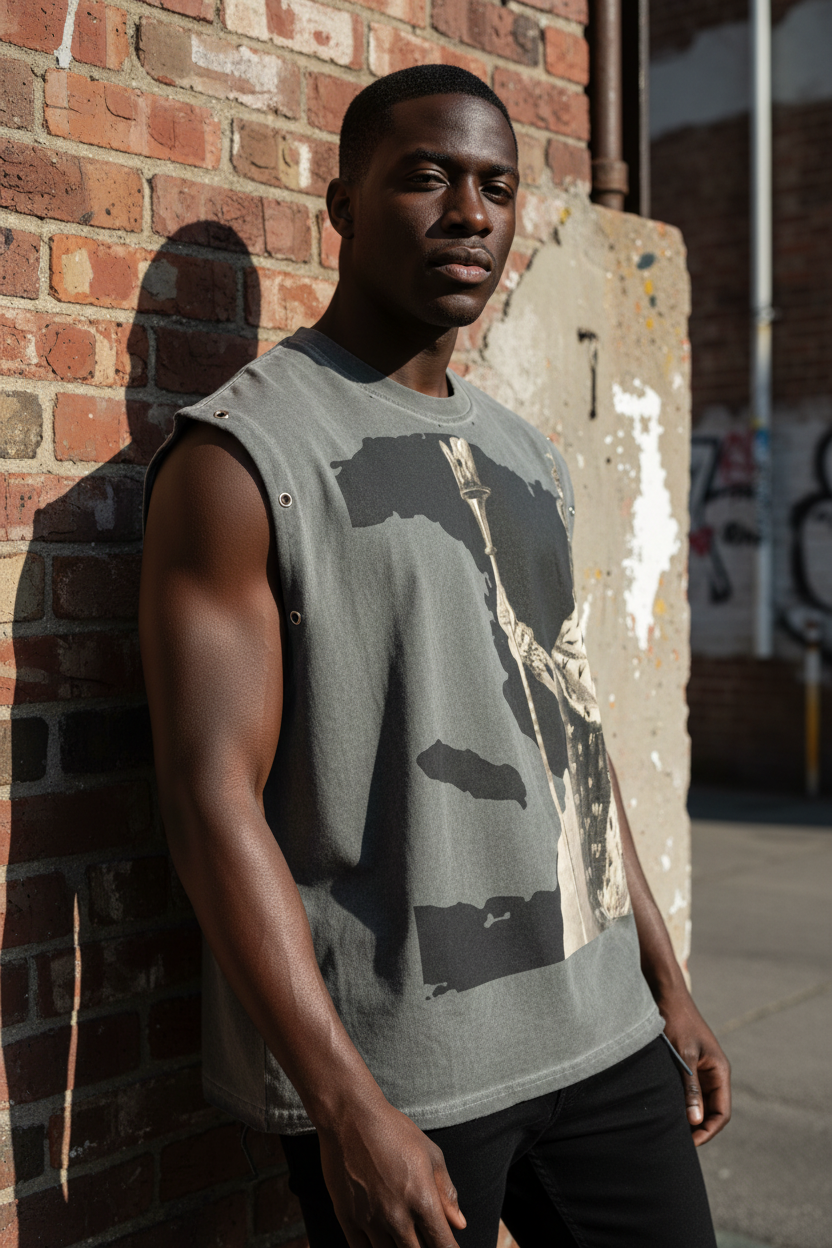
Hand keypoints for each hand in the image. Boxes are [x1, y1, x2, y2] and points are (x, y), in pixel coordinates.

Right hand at [318, 1095, 466, 1246]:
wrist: (351, 1118)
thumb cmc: (394, 1131)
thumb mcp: (430, 1154)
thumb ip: (446, 1192)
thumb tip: (459, 1224)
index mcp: (422, 1200)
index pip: (442, 1245)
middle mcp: (397, 1216)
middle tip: (423, 1240)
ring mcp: (370, 1220)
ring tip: (402, 1239)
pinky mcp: (347, 1218)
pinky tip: (380, 1244)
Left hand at [659, 987, 730, 1146]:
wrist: (665, 994)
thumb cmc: (676, 1020)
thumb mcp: (683, 1055)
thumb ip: (690, 1087)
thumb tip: (695, 1121)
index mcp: (720, 1071)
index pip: (722, 1113)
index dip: (708, 1131)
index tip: (690, 1143)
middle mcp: (714, 1073)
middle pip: (712, 1111)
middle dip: (698, 1128)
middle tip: (678, 1142)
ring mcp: (700, 1069)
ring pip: (699, 1103)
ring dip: (689, 1116)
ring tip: (670, 1130)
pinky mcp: (687, 1065)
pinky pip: (688, 1091)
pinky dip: (680, 1103)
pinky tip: (665, 1110)